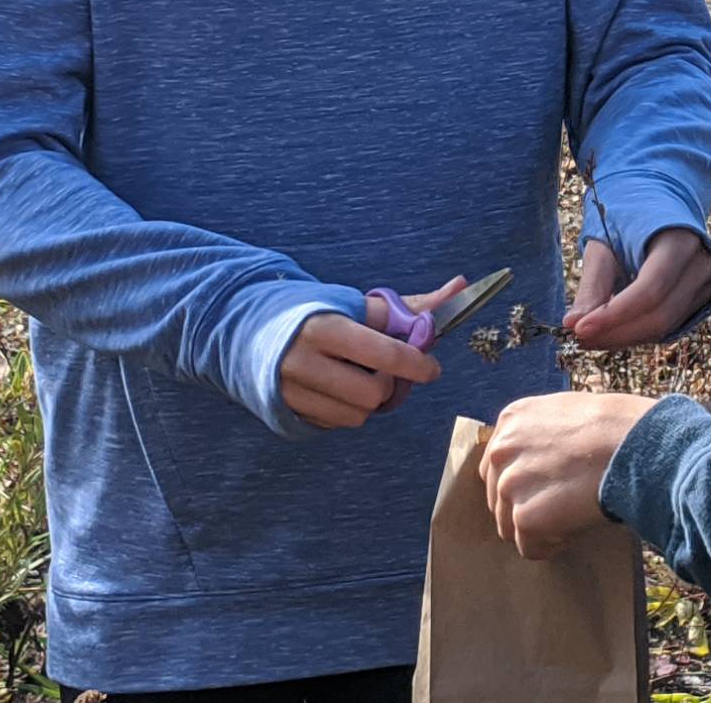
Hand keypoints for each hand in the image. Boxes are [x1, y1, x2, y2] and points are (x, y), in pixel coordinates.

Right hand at [278, 277, 463, 430]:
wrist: (249, 328)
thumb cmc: (315, 313)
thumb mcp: (356, 304)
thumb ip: (409, 305)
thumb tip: (461, 287)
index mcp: (325, 327)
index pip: (383, 354)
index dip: (416, 364)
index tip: (430, 368)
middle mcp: (303, 361)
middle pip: (373, 393)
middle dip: (388, 384)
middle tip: (384, 371)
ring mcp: (291, 391)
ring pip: (357, 415)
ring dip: (369, 401)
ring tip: (358, 378)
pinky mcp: (287, 411)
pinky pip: (336, 424)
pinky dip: (347, 411)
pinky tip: (337, 389)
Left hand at [481, 392, 655, 559]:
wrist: (633, 444)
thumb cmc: (614, 428)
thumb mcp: (565, 413)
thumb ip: (540, 435)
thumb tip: (538, 463)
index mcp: (511, 421)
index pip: (496, 467)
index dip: (523, 484)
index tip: (548, 488)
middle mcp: (501, 450)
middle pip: (499, 499)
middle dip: (528, 507)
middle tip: (565, 504)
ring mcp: (510, 484)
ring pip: (510, 527)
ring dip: (539, 528)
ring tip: (574, 513)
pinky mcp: (525, 517)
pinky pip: (530, 548)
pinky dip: (553, 545)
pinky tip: (577, 525)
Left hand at [564, 228, 710, 349]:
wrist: (661, 208)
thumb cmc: (629, 223)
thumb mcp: (606, 244)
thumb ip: (592, 285)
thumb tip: (571, 324)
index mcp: (679, 239)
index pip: (650, 289)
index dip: (614, 314)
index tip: (579, 330)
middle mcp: (702, 263)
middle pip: (660, 315)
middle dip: (615, 333)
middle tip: (579, 339)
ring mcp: (707, 284)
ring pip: (664, 328)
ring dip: (623, 338)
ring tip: (590, 336)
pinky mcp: (702, 301)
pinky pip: (668, 328)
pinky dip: (636, 334)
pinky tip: (612, 330)